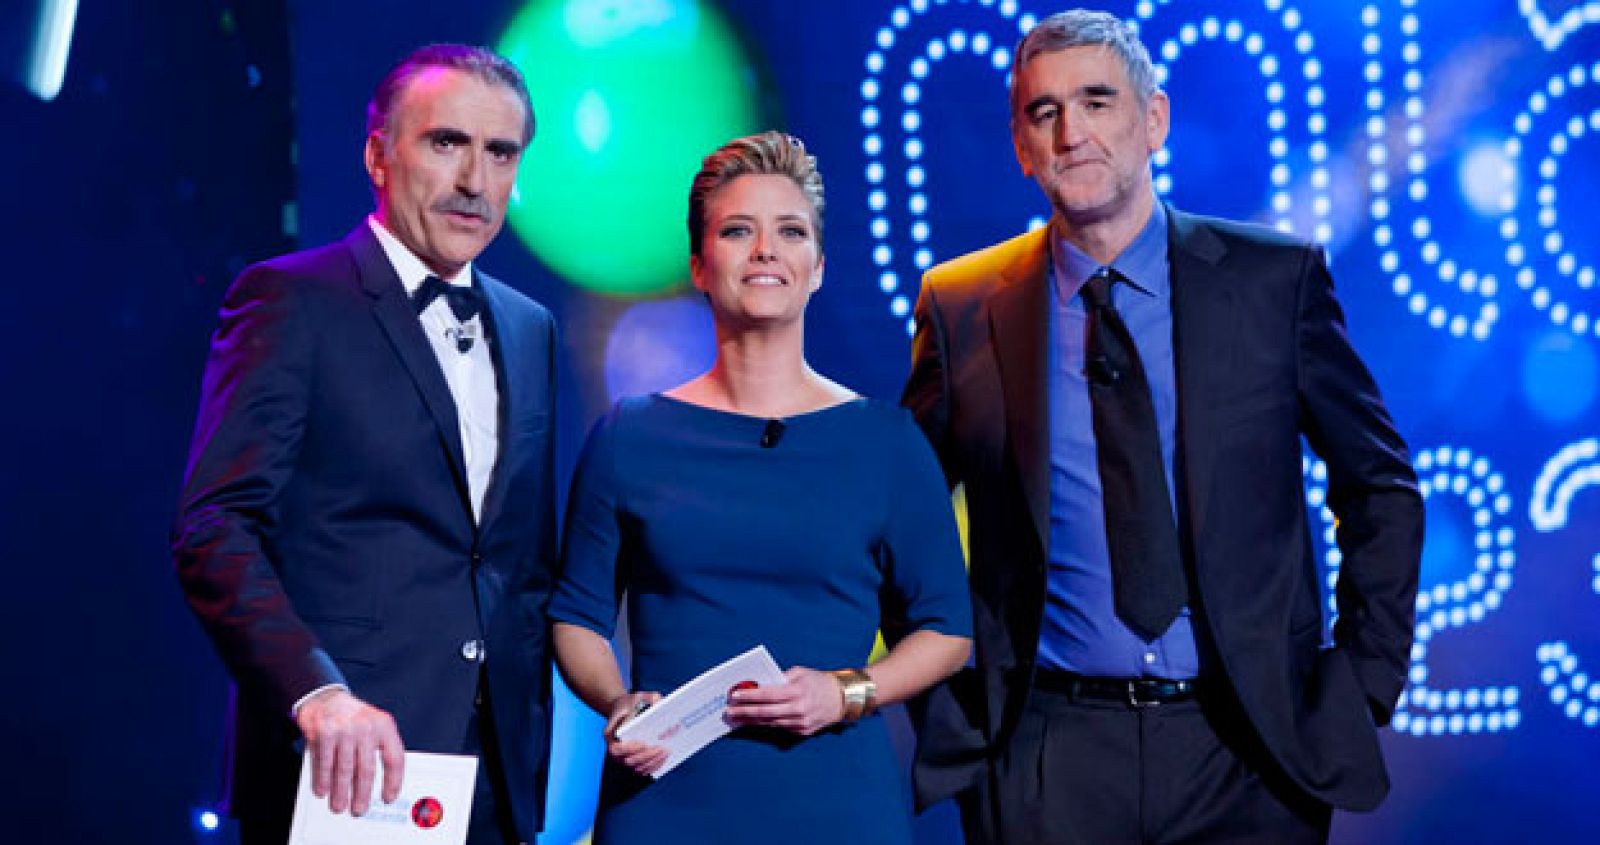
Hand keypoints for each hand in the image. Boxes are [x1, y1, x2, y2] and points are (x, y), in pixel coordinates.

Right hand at [295, 688, 404, 815]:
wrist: (325, 697)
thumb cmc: (352, 717)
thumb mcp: (373, 725)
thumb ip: (379, 748)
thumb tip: (382, 784)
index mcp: (384, 725)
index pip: (395, 758)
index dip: (393, 781)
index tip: (388, 797)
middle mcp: (366, 726)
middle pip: (367, 769)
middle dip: (362, 794)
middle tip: (359, 809)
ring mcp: (345, 729)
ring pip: (344, 770)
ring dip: (341, 792)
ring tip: (340, 805)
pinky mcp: (324, 732)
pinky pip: (324, 763)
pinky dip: (323, 780)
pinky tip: (323, 791)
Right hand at [604, 691, 666, 775]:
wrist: (624, 710)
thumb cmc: (630, 704)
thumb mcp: (637, 696)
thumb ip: (648, 698)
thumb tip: (660, 704)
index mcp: (610, 735)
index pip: (616, 749)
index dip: (629, 749)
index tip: (643, 743)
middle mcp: (614, 750)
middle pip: (628, 761)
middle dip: (646, 756)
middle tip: (661, 748)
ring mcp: (623, 758)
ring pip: (637, 768)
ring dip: (652, 762)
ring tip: (665, 752)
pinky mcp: (633, 761)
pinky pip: (642, 769)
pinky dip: (653, 766)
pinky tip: (664, 757)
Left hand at [724, 667, 843, 735]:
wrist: (841, 699)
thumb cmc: (818, 682)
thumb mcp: (801, 672)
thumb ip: (780, 678)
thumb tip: (758, 684)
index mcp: (797, 691)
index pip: (768, 695)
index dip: (749, 696)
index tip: (734, 696)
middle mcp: (798, 709)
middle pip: (765, 712)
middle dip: (744, 712)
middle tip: (728, 712)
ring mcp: (800, 723)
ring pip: (770, 723)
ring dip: (751, 721)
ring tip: (736, 719)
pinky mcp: (802, 731)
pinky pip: (779, 727)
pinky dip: (765, 724)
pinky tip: (753, 722)